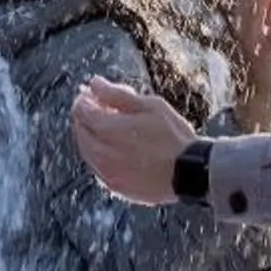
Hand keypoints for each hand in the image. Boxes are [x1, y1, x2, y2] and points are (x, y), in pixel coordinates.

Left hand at [72, 76, 193, 204]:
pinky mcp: (115, 186)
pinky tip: (117, 149)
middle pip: (80, 131)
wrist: (190, 174)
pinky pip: (98, 167)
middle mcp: (100, 153)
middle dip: (85, 117)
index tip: (92, 93)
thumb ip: (117, 94)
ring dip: (92, 136)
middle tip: (100, 108)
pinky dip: (100, 154)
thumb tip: (94, 83)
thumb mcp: (150, 105)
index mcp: (107, 130)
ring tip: (110, 128)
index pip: (81, 111)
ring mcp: (106, 173)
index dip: (84, 99)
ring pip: (87, 151)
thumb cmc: (173, 137)